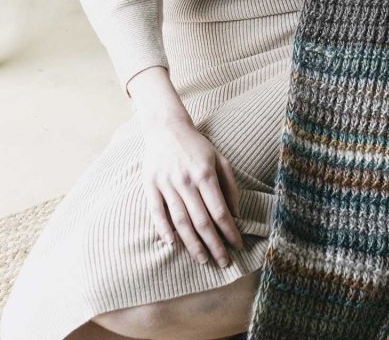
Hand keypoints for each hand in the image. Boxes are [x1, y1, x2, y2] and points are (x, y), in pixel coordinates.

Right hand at [142, 118, 243, 266]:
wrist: (166, 128)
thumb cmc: (197, 146)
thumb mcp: (219, 159)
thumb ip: (229, 186)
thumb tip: (235, 214)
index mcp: (205, 174)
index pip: (220, 211)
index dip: (229, 231)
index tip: (238, 245)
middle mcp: (186, 181)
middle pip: (202, 221)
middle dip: (214, 245)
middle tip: (223, 262)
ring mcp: (166, 184)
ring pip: (180, 222)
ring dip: (192, 244)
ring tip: (203, 260)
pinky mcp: (150, 186)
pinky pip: (157, 212)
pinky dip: (163, 229)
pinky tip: (172, 244)